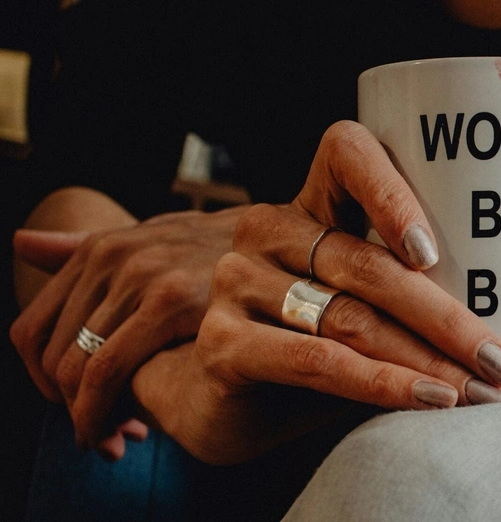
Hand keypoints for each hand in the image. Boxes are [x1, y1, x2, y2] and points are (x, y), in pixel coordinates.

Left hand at [9, 206, 244, 457]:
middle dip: (67, 407)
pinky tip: (131, 430)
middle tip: (99, 435)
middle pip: (51, 355)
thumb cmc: (227, 252)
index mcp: (101, 247)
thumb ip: (86, 249)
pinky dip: (103, 411)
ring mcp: (139, 275)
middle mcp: (111, 257)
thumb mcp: (156, 241)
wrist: (293, 244)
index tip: (73, 408)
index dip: (43, 382)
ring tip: (116, 438)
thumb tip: (20, 242)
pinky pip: (108, 369)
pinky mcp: (169, 299)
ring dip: (87, 417)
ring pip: (75, 368)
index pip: (32, 330)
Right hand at [132, 121, 500, 463]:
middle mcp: (269, 232)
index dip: (390, 191)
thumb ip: (418, 294)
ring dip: (426, 361)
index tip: (434, 251)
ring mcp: (239, 283)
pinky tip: (427, 399)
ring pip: (352, 319)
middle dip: (447, 320)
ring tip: (479, 392)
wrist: (226, 404)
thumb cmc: (319, 345)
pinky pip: (318, 360)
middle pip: (369, 265)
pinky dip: (382, 384)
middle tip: (500, 360)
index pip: (348, 155)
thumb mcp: (369, 308)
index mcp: (313, 205)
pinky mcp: (224, 342)